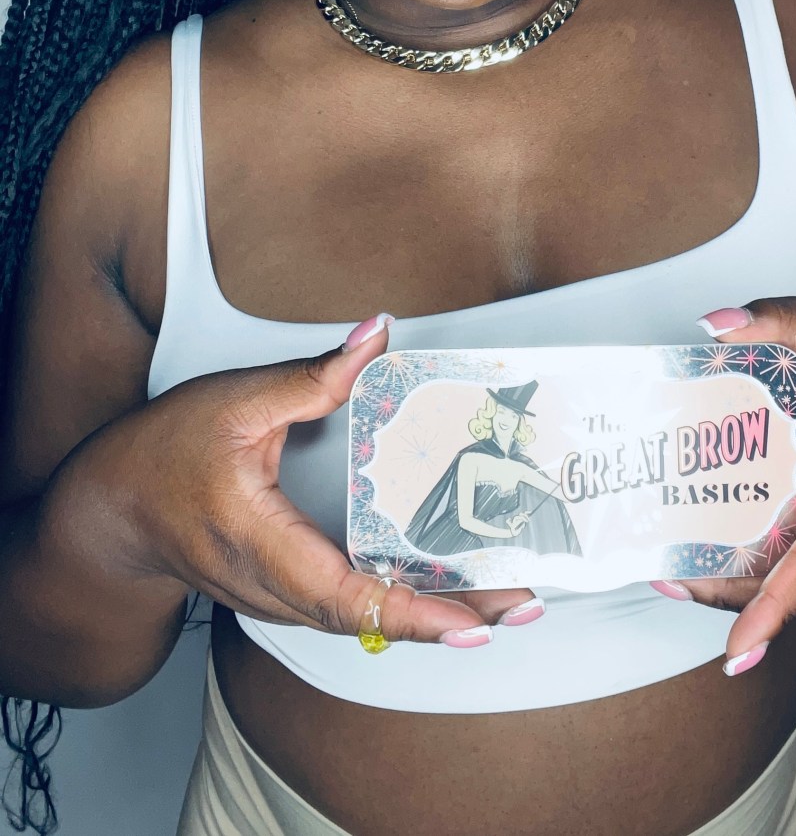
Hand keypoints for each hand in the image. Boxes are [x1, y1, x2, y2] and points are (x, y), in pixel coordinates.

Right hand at [98, 315, 535, 646]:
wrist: (108, 513)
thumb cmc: (160, 456)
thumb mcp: (234, 401)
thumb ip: (312, 375)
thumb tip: (375, 335)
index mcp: (260, 540)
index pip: (346, 593)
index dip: (414, 612)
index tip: (472, 620)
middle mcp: (272, 587)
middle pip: (373, 619)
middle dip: (453, 618)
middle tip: (523, 601)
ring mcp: (277, 601)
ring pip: (365, 623)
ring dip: (436, 615)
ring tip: (505, 597)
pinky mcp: (283, 596)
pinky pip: (351, 611)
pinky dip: (404, 605)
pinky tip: (448, 587)